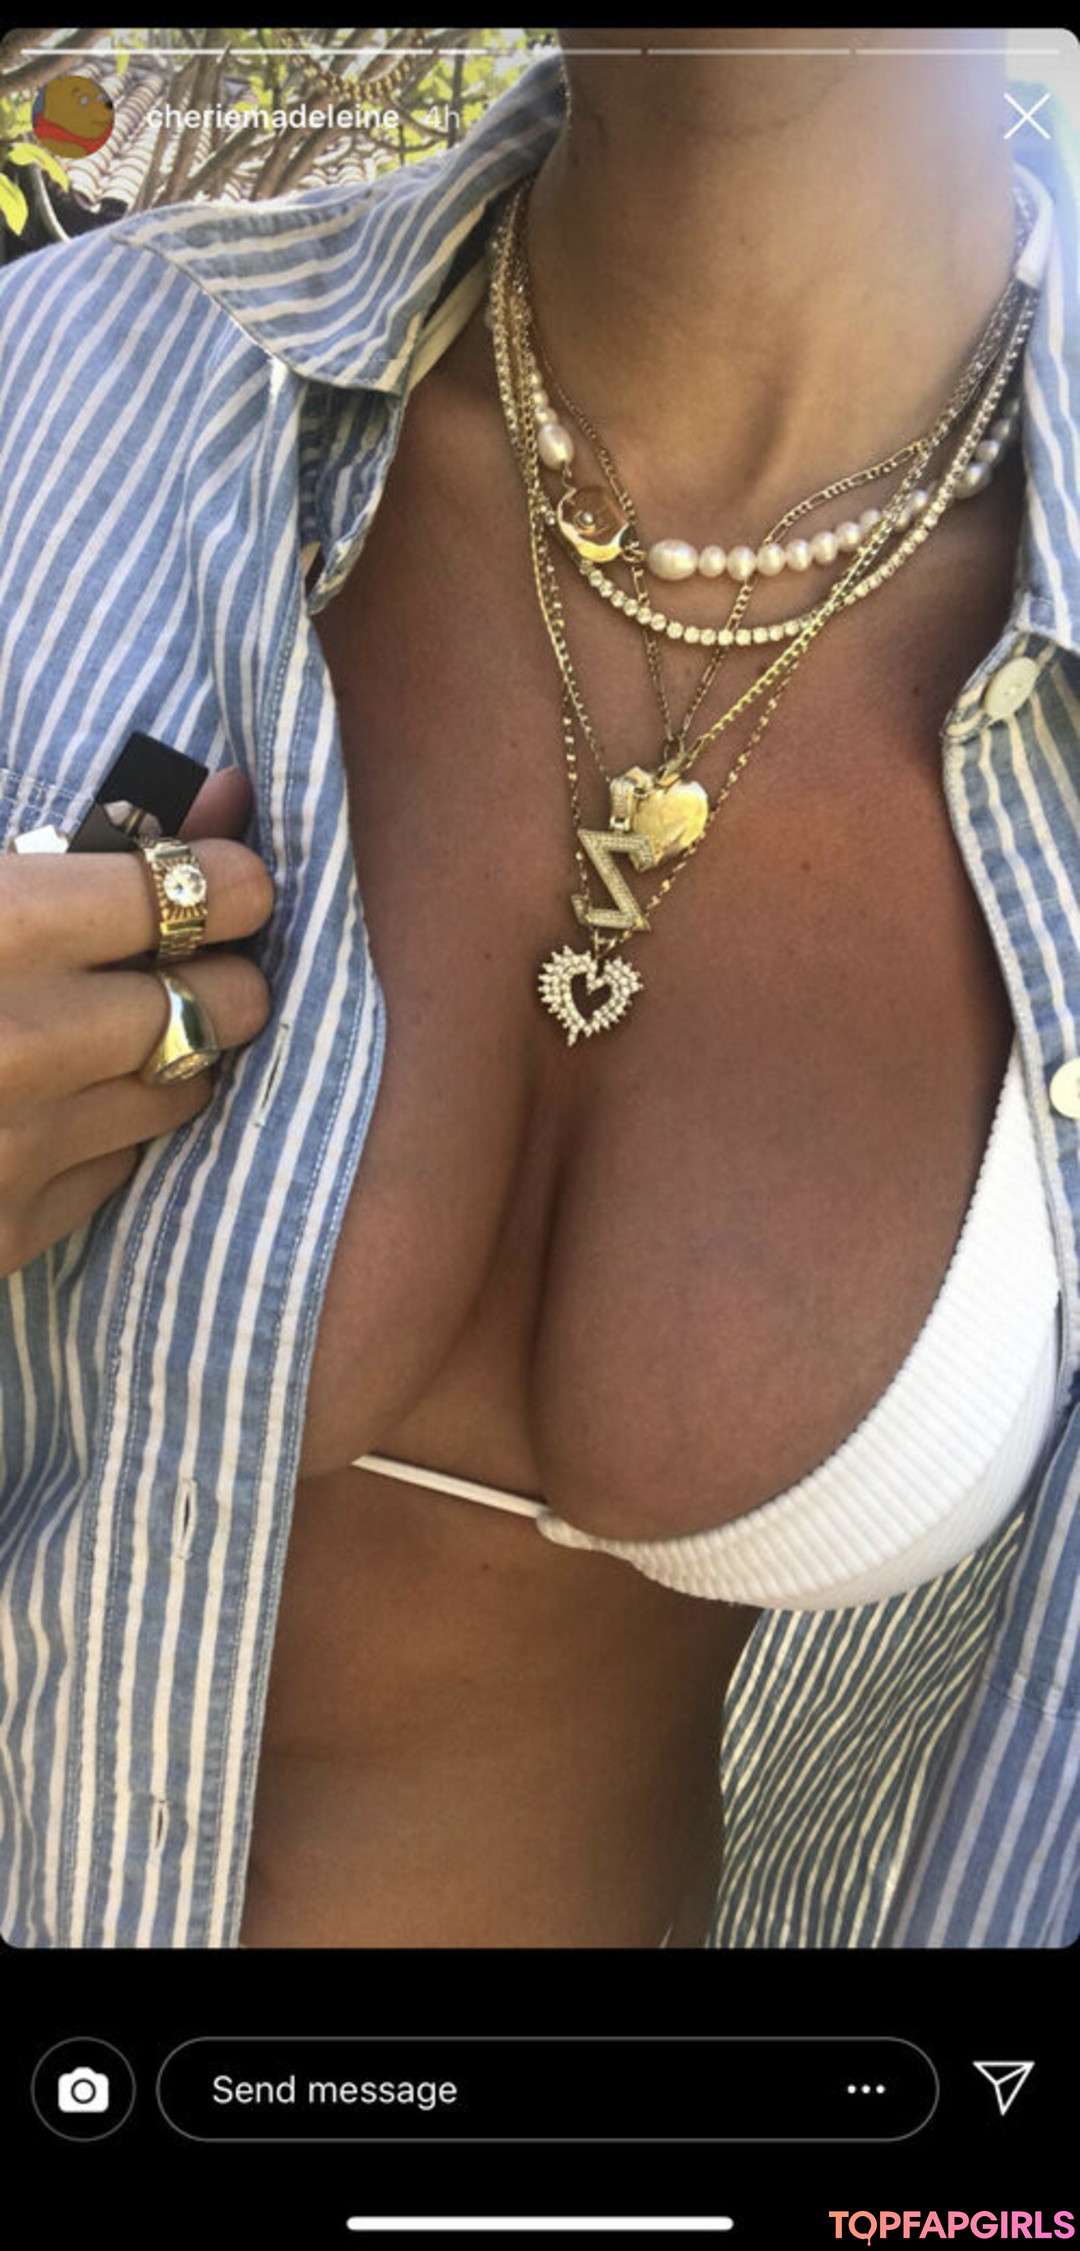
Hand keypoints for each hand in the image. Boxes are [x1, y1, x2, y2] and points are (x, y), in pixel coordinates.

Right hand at [0, 767, 273, 1276]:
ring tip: (117, 1021)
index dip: (226, 877)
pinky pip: (119, 1166)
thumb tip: (225, 793)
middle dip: (221, 971)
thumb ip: (77, 838)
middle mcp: (24, 1044)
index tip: (221, 874)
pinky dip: (106, 1126)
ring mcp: (19, 1150)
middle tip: (186, 954)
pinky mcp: (7, 1234)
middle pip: (224, 1002)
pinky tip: (52, 1097)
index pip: (192, 893)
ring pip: (187, 1089)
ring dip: (176, 1049)